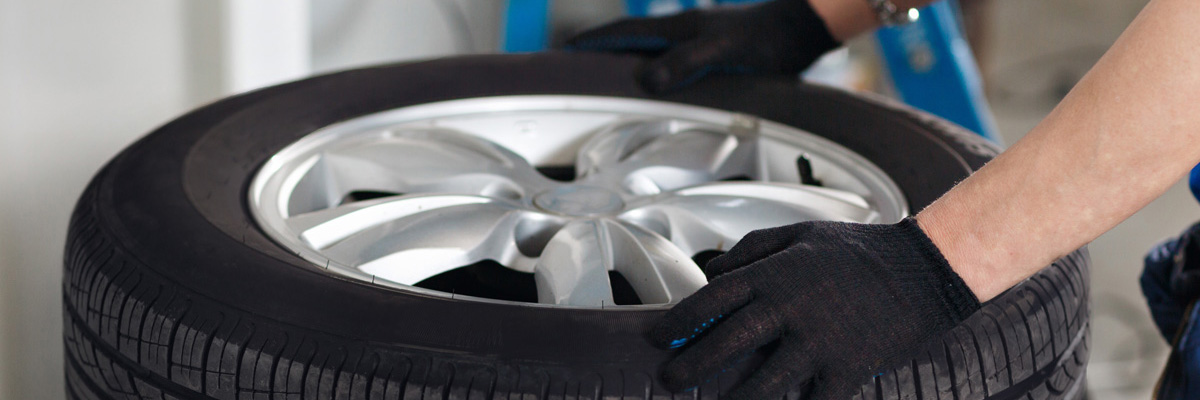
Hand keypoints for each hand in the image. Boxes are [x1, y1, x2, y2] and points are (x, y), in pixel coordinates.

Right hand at [564, 0, 838, 92]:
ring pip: (647, 52)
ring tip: (600, 79)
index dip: (591, 43)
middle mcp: (680, 33)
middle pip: (627, 41)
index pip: (622, 33)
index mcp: (676, 29)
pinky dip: (650, 72)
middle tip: (570, 65)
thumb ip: (685, 63)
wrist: (799, 31)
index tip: (563, 51)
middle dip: (598, 52)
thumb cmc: (765, 40)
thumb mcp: (722, 51)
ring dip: (622, 62)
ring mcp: (694, 43)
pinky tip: (653, 86)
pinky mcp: (709, 55)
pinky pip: (667, 64)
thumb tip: (646, 80)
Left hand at [649, 218, 980, 398]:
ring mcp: (819, 341)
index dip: (679, 320)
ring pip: (764, 382)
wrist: (922, 268)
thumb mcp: (801, 233)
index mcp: (775, 273)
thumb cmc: (859, 250)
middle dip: (692, 366)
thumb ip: (753, 247)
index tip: (657, 337)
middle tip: (671, 380)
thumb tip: (714, 267)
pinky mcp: (847, 367)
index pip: (712, 299)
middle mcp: (790, 308)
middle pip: (727, 343)